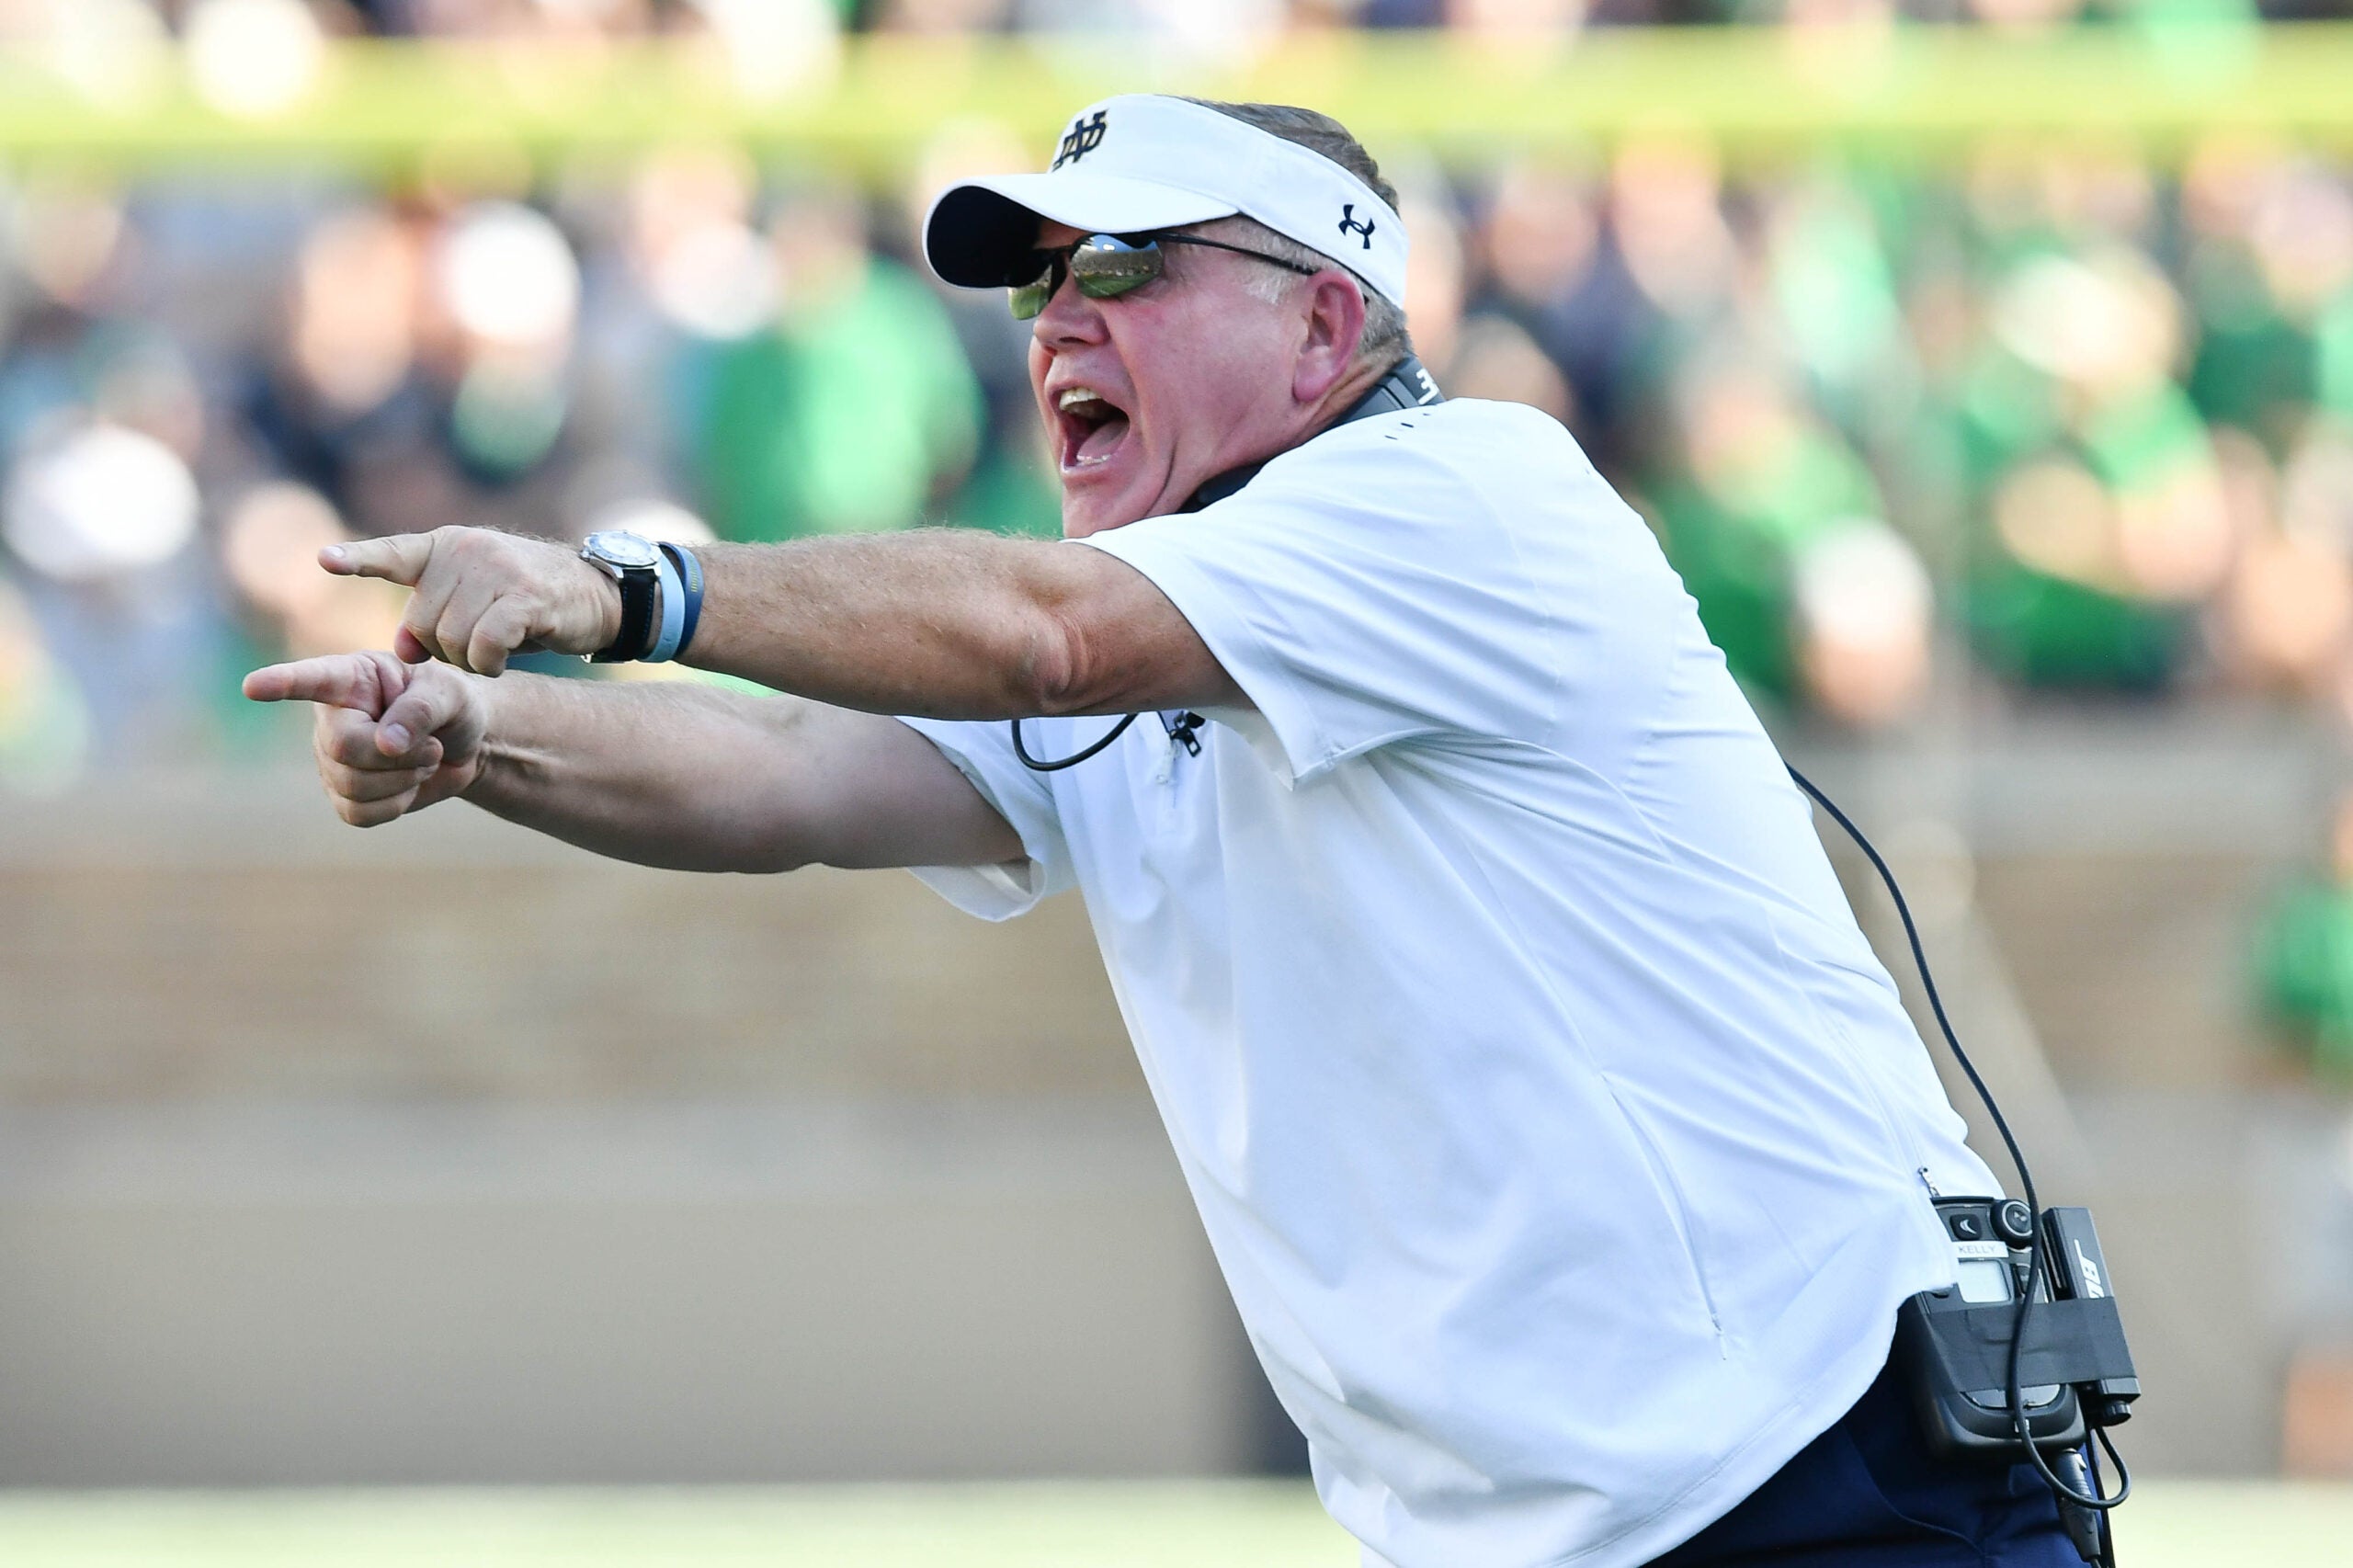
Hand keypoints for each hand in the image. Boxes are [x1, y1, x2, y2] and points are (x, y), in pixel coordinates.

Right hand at [243, 652, 490, 826]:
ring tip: (424, 758)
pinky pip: (358, 813)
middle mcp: (330, 717)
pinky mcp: (342, 795)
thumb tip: (386, 743)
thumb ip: (420, 710)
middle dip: (396, 756)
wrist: (464, 744)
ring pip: (352, 786)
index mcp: (351, 677)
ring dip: (403, 779)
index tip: (253, 686)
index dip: (281, 683)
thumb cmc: (450, 705)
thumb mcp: (449, 694)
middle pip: (343, 747)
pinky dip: (395, 805)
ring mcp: (330, 759)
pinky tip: (407, 784)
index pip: (310, 679)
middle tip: (432, 746)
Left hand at [323, 526, 620, 674]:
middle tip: (473, 648)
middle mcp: (467, 550)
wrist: (594, 594)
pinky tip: (503, 660)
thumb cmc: (527, 601)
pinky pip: (485, 645)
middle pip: (422, 623)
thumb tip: (400, 651)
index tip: (324, 561)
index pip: (396, 553)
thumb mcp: (475, 601)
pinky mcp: (525, 597)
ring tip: (492, 651)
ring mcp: (497, 570)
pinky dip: (490, 663)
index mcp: (447, 546)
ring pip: (451, 640)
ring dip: (469, 661)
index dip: (359, 559)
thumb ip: (433, 617)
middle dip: (442, 649)